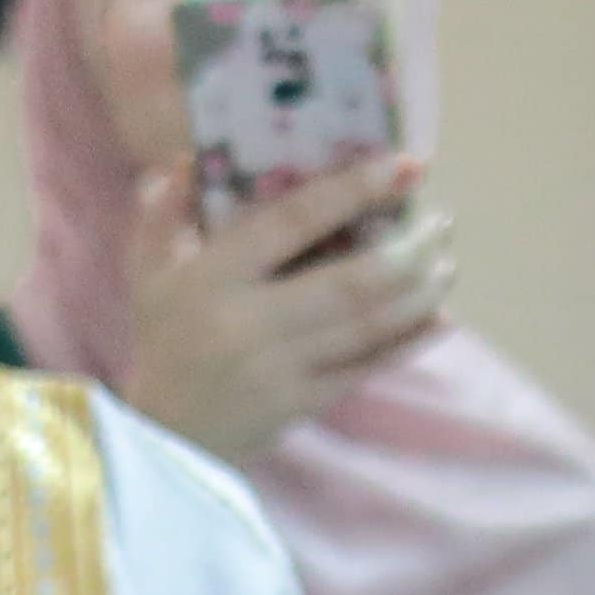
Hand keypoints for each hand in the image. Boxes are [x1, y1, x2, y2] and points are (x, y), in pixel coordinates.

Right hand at [112, 148, 449, 456]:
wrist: (164, 436)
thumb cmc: (162, 338)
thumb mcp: (146, 270)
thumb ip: (162, 211)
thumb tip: (183, 159)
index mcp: (213, 277)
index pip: (294, 222)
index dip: (354, 190)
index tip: (404, 166)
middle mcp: (249, 322)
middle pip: (350, 281)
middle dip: (409, 248)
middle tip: (440, 221)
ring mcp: (278, 367)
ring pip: (367, 324)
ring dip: (419, 291)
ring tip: (447, 262)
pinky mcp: (299, 403)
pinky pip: (365, 368)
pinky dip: (408, 342)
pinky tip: (441, 318)